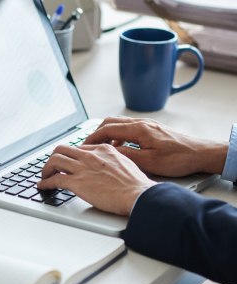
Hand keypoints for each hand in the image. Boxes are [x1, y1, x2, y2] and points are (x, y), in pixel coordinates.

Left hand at [37, 143, 155, 215]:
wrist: (137, 194)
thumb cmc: (135, 184)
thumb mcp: (125, 163)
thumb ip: (112, 160)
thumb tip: (107, 166)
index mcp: (102, 149)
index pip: (79, 148)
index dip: (70, 156)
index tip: (67, 162)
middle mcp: (90, 155)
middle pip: (62, 149)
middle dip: (54, 158)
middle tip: (52, 167)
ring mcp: (82, 168)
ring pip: (54, 161)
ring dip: (46, 169)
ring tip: (45, 176)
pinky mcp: (77, 183)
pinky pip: (54, 179)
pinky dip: (45, 182)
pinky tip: (43, 186)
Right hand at [84, 117, 228, 177]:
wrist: (200, 153)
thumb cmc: (179, 158)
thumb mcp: (149, 161)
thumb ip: (127, 155)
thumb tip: (109, 152)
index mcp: (139, 129)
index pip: (107, 129)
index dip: (92, 137)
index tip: (83, 145)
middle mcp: (142, 123)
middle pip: (111, 122)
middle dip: (97, 133)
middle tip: (88, 145)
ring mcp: (148, 124)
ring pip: (120, 123)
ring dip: (108, 133)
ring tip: (101, 148)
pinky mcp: (152, 128)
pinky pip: (129, 127)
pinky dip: (119, 135)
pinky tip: (121, 147)